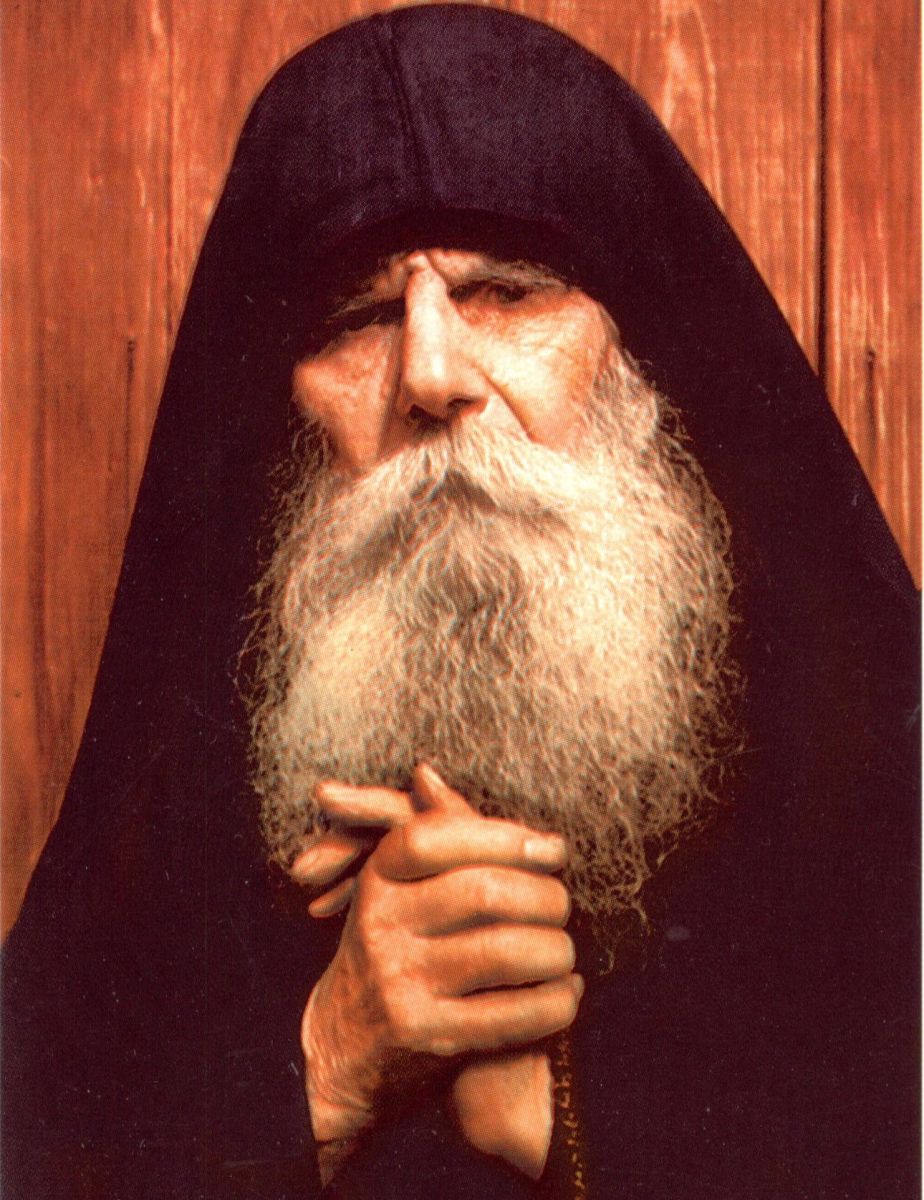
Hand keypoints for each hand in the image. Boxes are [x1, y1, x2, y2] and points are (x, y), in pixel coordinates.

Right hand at [299, 765, 581, 1175]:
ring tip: (563, 950)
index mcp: (378, 879)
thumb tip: (427, 772)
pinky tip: (564, 994)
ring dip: (557, 950)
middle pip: (484, 892)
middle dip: (545, 895)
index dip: (504, 836)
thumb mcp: (397, 887)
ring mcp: (403, 984)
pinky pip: (515, 1015)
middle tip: (563, 904)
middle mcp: (382, 928)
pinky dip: (556, 1002)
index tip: (552, 847)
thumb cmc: (395, 946)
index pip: (437, 836)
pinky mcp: (429, 1037)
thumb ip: (430, 832)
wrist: (348, 1047)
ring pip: (508, 952)